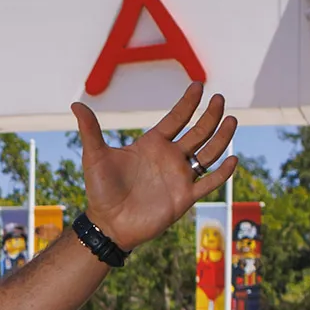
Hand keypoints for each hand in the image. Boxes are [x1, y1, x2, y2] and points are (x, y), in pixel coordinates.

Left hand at [72, 88, 237, 250]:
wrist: (108, 223)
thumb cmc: (100, 190)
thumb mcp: (95, 156)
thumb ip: (90, 130)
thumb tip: (76, 104)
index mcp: (152, 145)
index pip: (176, 118)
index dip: (187, 103)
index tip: (198, 85)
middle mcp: (169, 158)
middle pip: (197, 132)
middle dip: (210, 115)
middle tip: (220, 98)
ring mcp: (179, 176)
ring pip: (208, 153)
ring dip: (221, 138)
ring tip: (232, 120)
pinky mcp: (185, 197)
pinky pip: (209, 183)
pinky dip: (222, 172)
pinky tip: (233, 159)